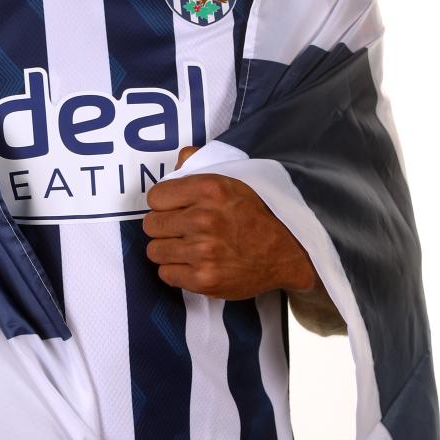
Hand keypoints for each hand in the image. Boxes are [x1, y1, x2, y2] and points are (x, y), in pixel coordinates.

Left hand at [142, 145, 317, 299]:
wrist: (287, 252)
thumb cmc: (257, 214)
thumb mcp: (233, 178)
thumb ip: (199, 164)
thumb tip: (178, 160)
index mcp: (209, 189)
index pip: (155, 196)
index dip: (164, 203)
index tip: (175, 208)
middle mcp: (204, 219)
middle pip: (152, 224)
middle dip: (164, 226)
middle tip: (181, 229)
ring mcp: (203, 251)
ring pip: (155, 250)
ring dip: (168, 249)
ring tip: (187, 246)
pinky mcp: (204, 279)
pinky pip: (166, 274)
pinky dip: (176, 270)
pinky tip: (193, 263)